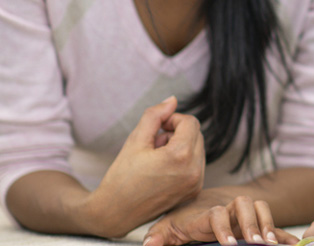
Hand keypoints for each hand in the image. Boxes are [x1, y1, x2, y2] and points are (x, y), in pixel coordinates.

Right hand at [86, 96, 205, 235]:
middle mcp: (194, 171)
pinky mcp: (193, 192)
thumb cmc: (122, 175)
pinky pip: (196, 164)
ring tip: (156, 156)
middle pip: (196, 134)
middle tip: (154, 143)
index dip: (172, 119)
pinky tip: (162, 168)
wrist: (115, 212)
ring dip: (180, 146)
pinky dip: (183, 160)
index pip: (190, 122)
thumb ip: (155, 115)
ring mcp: (195, 184)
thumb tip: (172, 100)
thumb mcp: (135, 139)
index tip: (156, 128)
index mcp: (180, 157)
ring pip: (197, 148)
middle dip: (176, 132)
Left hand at [143, 195, 299, 245]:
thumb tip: (148, 245)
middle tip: (257, 243)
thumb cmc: (184, 220)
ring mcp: (244, 215)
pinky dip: (283, 233)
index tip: (230, 244)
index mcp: (207, 213)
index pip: (216, 214)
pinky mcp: (255, 223)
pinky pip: (273, 224)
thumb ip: (159, 237)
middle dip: (251, 223)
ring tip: (271, 244)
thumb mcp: (168, 228)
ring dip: (268, 224)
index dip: (224, 227)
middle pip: (243, 204)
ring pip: (260, 208)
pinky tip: (293, 244)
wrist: (201, 205)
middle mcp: (228, 210)